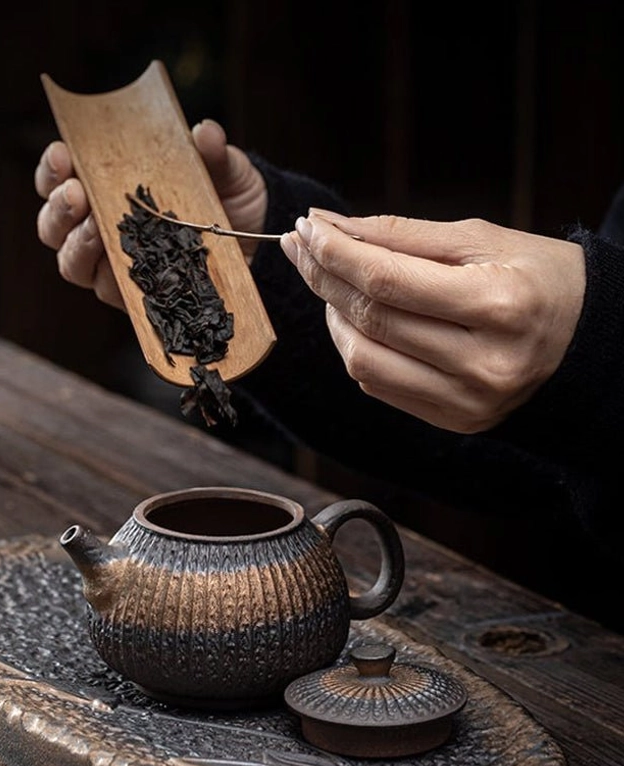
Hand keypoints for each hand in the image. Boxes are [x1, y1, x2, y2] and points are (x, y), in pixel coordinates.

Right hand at [34, 119, 267, 309]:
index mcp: (109, 189)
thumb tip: (205, 132)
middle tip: (76, 194)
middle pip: (55, 226)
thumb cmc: (231, 203)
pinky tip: (125, 265)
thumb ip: (213, 153)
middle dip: (58, 209)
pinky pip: (112, 293)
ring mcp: (118, 267)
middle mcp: (104, 230)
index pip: (61, 180)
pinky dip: (113, 280)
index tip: (62, 154)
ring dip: (77, 245)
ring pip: (73, 264)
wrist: (262, 249)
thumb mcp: (228, 172)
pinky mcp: (138, 297)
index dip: (52, 170)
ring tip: (95, 227)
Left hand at [281, 211, 585, 432]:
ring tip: (330, 283)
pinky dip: (356, 348)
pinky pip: (377, 385)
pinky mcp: (453, 421)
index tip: (305, 227)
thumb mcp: (479, 240)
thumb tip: (327, 226)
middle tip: (300, 246)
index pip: (387, 280)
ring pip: (362, 360)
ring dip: (332, 318)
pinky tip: (357, 320)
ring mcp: (466, 401)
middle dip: (323, 277)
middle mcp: (482, 364)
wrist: (583, 339)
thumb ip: (400, 235)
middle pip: (371, 319)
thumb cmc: (533, 276)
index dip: (335, 252)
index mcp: (498, 306)